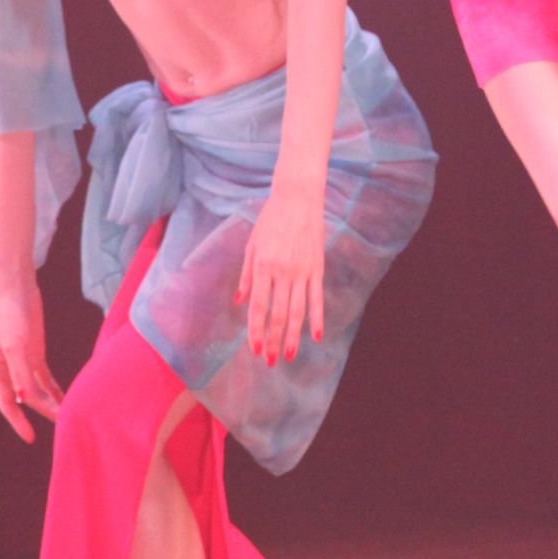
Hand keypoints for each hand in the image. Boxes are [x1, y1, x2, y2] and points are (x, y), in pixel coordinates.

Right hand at [0, 278, 59, 442]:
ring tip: (67, 416)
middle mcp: (9, 370)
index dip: (18, 422)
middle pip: (26, 399)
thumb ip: (20, 372)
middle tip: (62, 426)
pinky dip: (54, 389)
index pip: (7, 403)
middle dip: (42, 414)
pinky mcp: (35, 353)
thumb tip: (24, 400)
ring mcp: (23, 362)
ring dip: (50, 403)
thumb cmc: (12, 315)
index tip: (31, 438)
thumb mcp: (17, 345)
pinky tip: (65, 398)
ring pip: (37, 390)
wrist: (17, 289)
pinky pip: (45, 378)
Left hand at [237, 186, 327, 367]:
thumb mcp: (252, 244)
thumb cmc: (270, 218)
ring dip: (292, 336)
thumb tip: (241, 302)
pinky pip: (317, 298)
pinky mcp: (317, 268)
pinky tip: (316, 336)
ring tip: (288, 356)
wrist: (298, 196)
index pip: (259, 307)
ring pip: (298, 312)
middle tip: (269, 362)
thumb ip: (247, 275)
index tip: (254, 349)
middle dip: (272, 341)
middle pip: (278, 315)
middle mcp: (283, 272)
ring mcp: (302, 271)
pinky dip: (317, 318)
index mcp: (263, 266)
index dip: (256, 331)